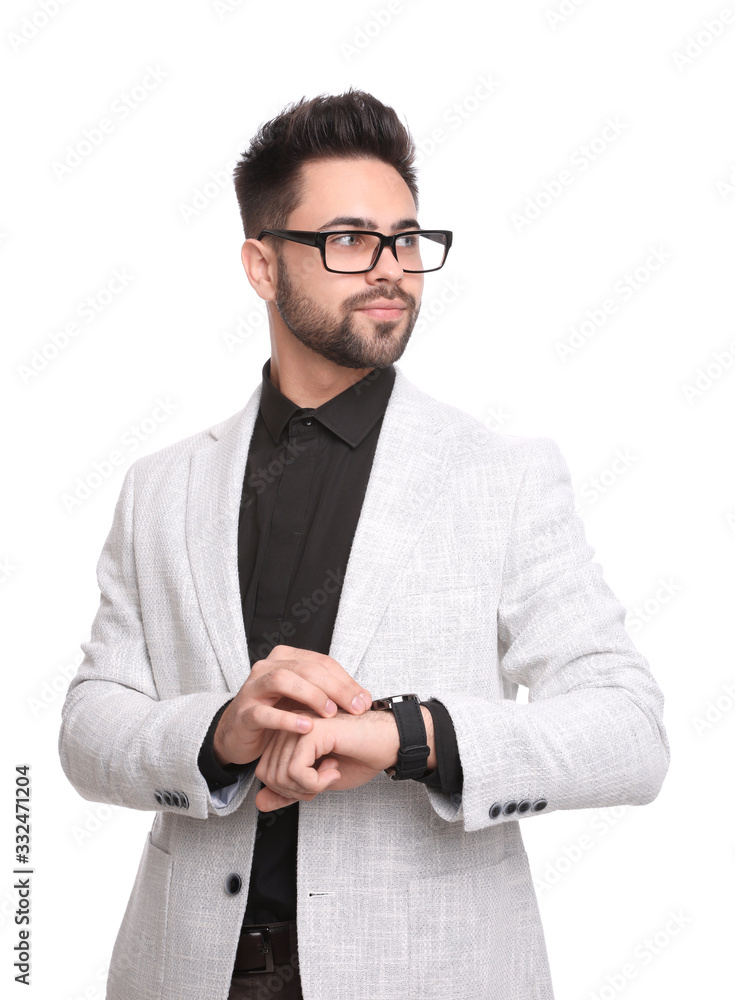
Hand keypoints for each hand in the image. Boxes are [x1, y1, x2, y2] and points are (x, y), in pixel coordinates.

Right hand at [213, 645, 371, 766]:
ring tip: (330, 713)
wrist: (238, 733)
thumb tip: (365, 699)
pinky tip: (306, 727)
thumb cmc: (276, 713)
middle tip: (354, 708)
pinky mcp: (244, 713)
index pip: (320, 662)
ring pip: (282, 680)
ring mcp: (253, 689)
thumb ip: (331, 695)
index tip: (364, 701)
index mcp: (284, 658)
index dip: (346, 680)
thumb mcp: (305, 700)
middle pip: (305, 668)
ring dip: (311, 695)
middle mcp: (267, 668)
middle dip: (335, 687)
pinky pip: (264, 713)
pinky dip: (287, 719)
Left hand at [254, 708, 399, 811]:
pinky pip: (296, 771)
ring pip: (280, 774)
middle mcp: (290, 724)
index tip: (315, 782)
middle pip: (268, 774)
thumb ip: (289, 790)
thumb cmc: (359, 756)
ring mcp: (299, 724)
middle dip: (296, 791)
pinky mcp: (312, 731)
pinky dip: (315, 783)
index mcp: (288, 733)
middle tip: (323, 781)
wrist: (388, 743)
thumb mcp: (318, 781)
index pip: (265, 771)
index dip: (288, 789)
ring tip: (330, 774)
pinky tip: (333, 770)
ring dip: (308, 787)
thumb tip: (259, 803)